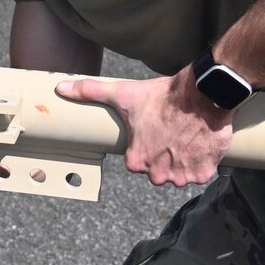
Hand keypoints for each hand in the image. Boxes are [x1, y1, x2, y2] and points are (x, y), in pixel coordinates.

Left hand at [55, 73, 233, 186]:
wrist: (201, 95)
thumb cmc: (161, 96)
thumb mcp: (122, 94)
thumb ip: (90, 92)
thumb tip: (61, 89)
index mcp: (136, 161)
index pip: (138, 160)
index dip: (146, 145)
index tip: (153, 131)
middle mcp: (158, 175)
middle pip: (160, 170)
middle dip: (165, 156)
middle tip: (170, 133)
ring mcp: (183, 176)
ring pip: (181, 172)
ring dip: (183, 160)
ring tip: (185, 137)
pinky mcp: (204, 172)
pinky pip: (201, 172)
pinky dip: (202, 161)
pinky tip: (199, 144)